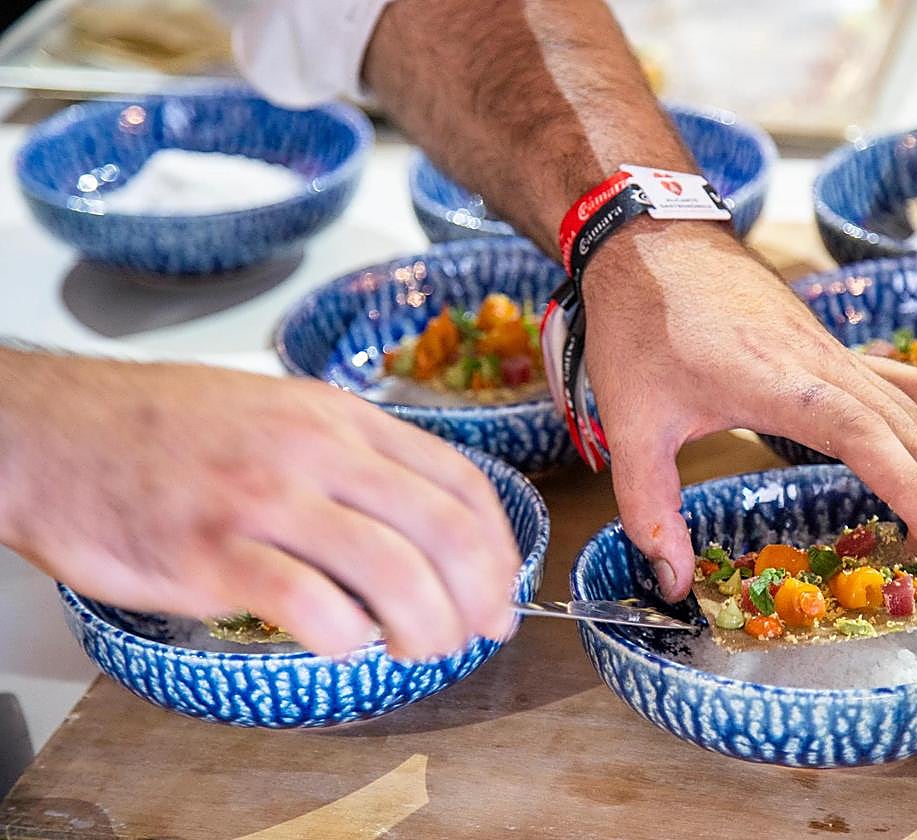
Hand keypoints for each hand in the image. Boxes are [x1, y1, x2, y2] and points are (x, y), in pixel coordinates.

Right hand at [0, 352, 520, 657]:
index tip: (503, 588)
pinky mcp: (213, 551)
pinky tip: (346, 645)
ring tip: (423, 650)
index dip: (497, 544)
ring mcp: (264, 499)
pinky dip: (347, 637)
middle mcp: (315, 451)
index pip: (459, 480)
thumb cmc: (167, 429)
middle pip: (441, 529)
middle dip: (479, 594)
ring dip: (427, 626)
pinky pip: (309, 604)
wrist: (55, 430)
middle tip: (480, 632)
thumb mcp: (281, 415)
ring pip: (391, 570)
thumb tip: (422, 525)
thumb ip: (351, 461)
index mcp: (340, 418)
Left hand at [582, 221, 916, 610]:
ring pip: (914, 409)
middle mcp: (823, 363)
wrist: (650, 241)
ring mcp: (832, 350)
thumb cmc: (640, 327)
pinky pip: (898, 384)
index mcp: (781, 383)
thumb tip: (673, 585)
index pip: (870, 439)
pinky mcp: (828, 345)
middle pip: (911, 433)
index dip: (914, 491)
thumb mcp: (631, 426)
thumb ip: (648, 510)